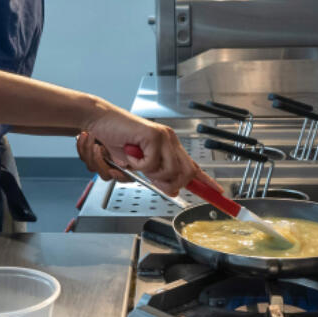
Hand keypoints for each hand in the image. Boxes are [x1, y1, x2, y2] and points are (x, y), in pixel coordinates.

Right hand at [75, 103, 219, 195]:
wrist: (100, 123)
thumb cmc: (115, 141)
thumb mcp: (138, 165)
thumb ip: (156, 176)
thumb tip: (171, 189)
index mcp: (169, 147)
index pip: (192, 166)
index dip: (206, 181)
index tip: (218, 193)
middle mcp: (170, 141)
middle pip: (186, 174)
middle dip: (168, 183)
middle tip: (150, 177)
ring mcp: (164, 138)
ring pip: (170, 171)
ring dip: (149, 173)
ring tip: (135, 162)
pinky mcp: (154, 136)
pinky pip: (152, 164)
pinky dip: (137, 164)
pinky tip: (130, 153)